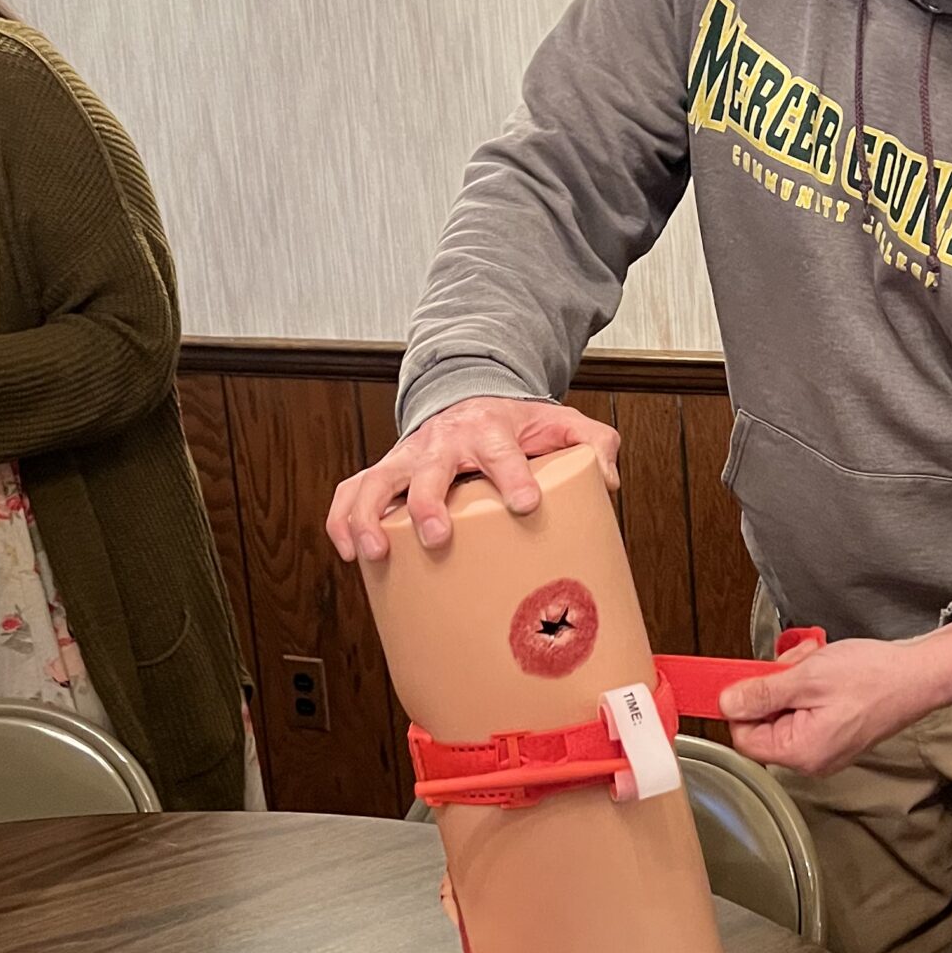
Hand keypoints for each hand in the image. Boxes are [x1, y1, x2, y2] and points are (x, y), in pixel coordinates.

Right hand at [326, 397, 619, 562]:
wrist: (469, 398)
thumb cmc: (515, 424)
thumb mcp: (561, 423)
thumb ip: (595, 443)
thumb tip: (610, 481)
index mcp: (488, 430)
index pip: (500, 451)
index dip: (512, 476)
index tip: (525, 504)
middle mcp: (442, 443)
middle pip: (429, 471)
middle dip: (429, 503)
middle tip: (437, 536)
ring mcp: (408, 457)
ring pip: (376, 483)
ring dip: (369, 517)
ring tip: (374, 554)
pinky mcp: (384, 472)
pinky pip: (350, 492)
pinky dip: (341, 519)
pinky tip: (347, 553)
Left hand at [717, 622, 951, 776]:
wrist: (918, 675)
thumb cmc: (873, 678)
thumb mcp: (807, 678)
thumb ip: (761, 693)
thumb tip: (726, 703)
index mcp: (800, 752)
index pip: (744, 738)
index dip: (741, 705)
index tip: (748, 677)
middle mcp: (810, 758)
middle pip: (764, 723)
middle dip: (772, 685)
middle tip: (794, 662)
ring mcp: (824, 746)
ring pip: (784, 710)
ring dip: (791, 680)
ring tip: (814, 660)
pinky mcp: (835, 732)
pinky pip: (805, 709)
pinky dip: (808, 685)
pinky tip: (824, 668)